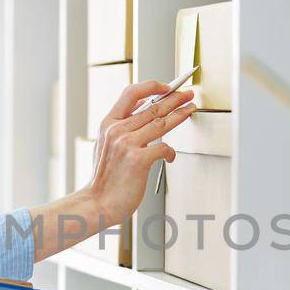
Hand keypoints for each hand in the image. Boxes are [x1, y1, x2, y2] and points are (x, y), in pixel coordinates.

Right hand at [87, 80, 195, 225]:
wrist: (97, 203)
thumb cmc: (104, 178)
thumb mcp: (104, 144)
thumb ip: (119, 126)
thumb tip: (140, 109)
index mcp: (108, 123)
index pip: (131, 93)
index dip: (152, 86)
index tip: (166, 87)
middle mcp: (117, 130)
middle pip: (153, 107)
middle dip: (175, 98)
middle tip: (188, 94)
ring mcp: (127, 144)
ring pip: (162, 123)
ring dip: (180, 115)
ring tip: (191, 109)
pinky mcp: (139, 160)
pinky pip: (164, 148)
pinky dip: (170, 153)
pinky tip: (170, 156)